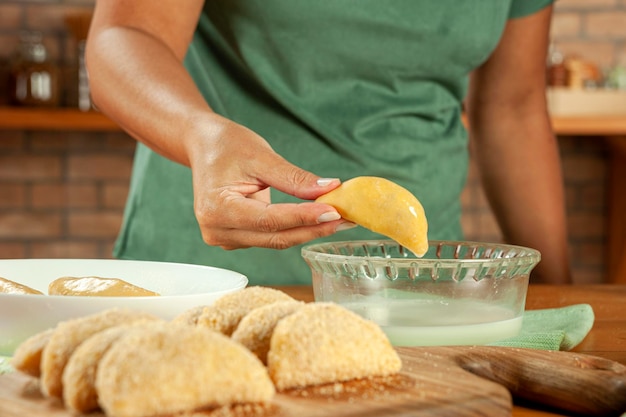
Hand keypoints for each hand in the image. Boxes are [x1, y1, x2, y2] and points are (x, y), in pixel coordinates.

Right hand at [187, 116, 348, 249]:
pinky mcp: (235, 239)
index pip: (270, 220)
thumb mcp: (261, 157)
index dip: (304, 217)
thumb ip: (294, 179)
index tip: (335, 212)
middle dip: (313, 228)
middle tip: (346, 219)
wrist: (204, 146)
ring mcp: (224, 238)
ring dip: (307, 230)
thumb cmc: (227, 146)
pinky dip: (294, 228)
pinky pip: (270, 237)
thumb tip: (329, 190)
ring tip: (338, 217)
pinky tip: (316, 219)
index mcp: (217, 209)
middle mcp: (217, 230)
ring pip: (276, 240)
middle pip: (275, 237)